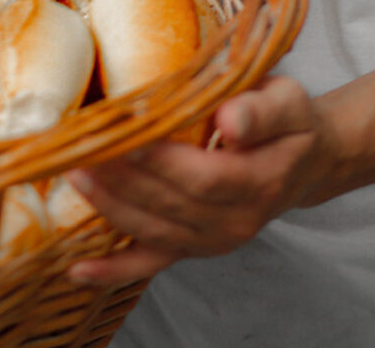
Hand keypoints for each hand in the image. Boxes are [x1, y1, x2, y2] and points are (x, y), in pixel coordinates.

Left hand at [65, 74, 328, 284]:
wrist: (302, 162)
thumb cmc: (288, 122)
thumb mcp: (286, 103)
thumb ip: (260, 111)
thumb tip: (230, 120)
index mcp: (260, 182)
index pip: (203, 177)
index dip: (161, 161)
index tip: (123, 137)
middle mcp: (236, 221)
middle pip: (169, 204)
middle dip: (121, 178)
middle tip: (80, 147)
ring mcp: (211, 240)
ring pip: (152, 231)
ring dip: (109, 206)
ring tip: (72, 175)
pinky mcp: (192, 247)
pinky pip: (150, 263)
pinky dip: (112, 271)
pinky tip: (77, 270)